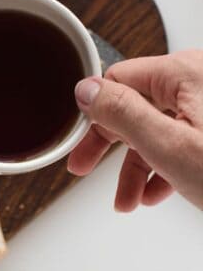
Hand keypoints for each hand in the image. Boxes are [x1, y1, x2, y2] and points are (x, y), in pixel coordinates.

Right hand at [68, 50, 202, 211]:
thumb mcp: (170, 146)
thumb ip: (123, 114)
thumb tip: (86, 90)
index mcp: (184, 72)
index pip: (117, 81)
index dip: (94, 115)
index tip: (80, 141)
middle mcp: (196, 79)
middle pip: (134, 106)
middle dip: (110, 145)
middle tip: (84, 167)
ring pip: (155, 127)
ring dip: (137, 165)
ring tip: (129, 198)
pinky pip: (177, 138)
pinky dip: (163, 165)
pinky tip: (155, 190)